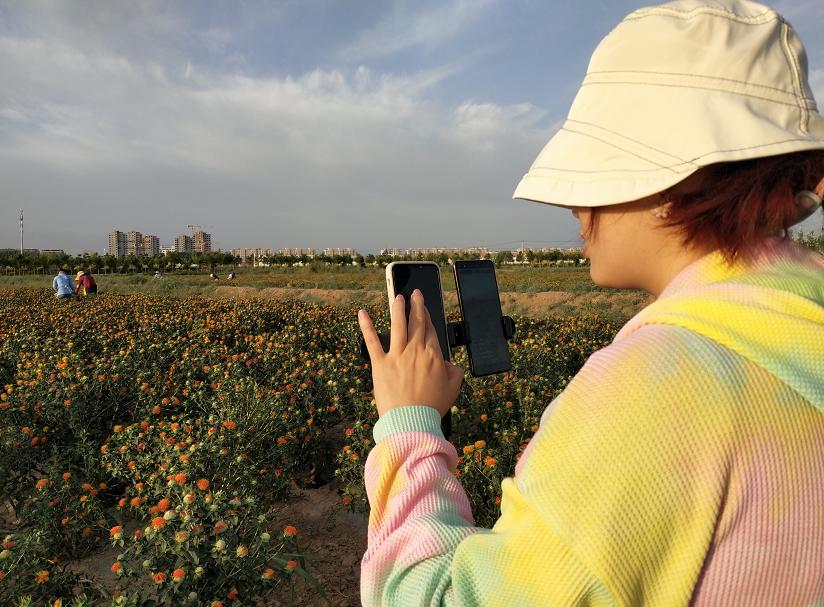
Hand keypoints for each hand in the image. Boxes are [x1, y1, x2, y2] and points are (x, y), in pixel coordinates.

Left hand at [358, 289, 463, 416]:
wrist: (411, 421)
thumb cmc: (432, 407)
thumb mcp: (453, 389)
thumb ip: (454, 371)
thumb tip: (449, 363)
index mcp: (433, 355)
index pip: (430, 330)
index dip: (427, 316)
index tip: (425, 308)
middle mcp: (415, 350)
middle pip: (416, 322)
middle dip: (416, 305)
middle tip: (415, 294)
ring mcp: (397, 355)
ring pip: (397, 324)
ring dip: (397, 308)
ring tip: (397, 297)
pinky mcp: (380, 363)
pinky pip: (371, 341)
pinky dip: (366, 326)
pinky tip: (362, 313)